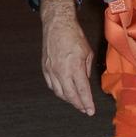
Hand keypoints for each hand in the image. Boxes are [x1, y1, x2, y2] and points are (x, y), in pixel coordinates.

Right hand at [39, 0, 95, 115]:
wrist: (57, 25)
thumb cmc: (74, 36)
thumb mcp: (87, 53)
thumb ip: (86, 70)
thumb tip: (85, 82)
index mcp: (75, 67)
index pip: (82, 91)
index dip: (87, 103)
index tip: (90, 111)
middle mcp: (61, 71)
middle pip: (70, 95)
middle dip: (78, 105)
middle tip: (84, 109)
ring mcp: (51, 71)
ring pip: (59, 92)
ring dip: (68, 99)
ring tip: (76, 102)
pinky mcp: (45, 68)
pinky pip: (51, 85)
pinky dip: (58, 91)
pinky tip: (64, 92)